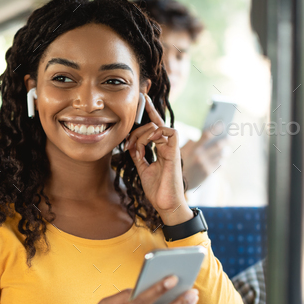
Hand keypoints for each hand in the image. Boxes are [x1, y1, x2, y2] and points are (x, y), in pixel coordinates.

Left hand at [124, 95, 192, 225]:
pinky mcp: (175, 153)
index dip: (150, 111)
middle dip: (137, 129)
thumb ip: (139, 155)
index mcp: (161, 149)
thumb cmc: (157, 190)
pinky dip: (157, 133)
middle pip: (154, 124)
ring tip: (135, 148)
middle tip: (127, 144)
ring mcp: (172, 149)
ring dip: (143, 134)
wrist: (165, 205)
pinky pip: (170, 132)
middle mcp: (167, 146)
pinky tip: (148, 142)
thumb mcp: (143, 169)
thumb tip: (131, 145)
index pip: (155, 125)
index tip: (142, 98)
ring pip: (159, 127)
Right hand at [180, 131, 226, 190]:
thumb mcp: (178, 152)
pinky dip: (221, 161)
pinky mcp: (208, 173)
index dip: (215, 129)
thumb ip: (189, 144)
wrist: (174, 182)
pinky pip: (219, 165)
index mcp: (193, 148)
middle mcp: (200, 156)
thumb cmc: (175, 165)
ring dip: (224, 152)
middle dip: (225, 141)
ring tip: (227, 150)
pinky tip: (222, 160)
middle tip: (230, 137)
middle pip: (217, 145)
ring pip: (220, 156)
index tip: (222, 124)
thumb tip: (195, 138)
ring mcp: (205, 164)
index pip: (207, 135)